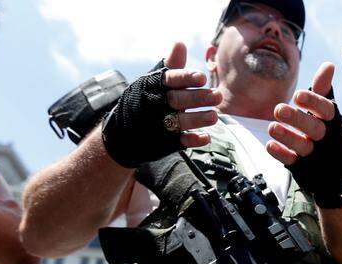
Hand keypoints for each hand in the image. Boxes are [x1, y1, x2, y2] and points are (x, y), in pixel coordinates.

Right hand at [101, 42, 220, 166]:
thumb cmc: (146, 98)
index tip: (202, 78)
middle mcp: (155, 104)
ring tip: (215, 116)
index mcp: (154, 87)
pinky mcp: (164, 141)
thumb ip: (171, 65)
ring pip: (180, 121)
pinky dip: (192, 140)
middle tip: (218, 96)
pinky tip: (206, 137)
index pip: (170, 80)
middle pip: (177, 100)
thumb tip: (180, 43)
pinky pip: (179, 142)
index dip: (186, 78)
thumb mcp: (154, 80)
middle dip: (198, 98)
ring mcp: (159, 124)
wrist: (123, 130)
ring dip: (198, 119)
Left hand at [268, 63, 341, 209]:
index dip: (313, 102)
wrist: (333, 169)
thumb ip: (323, 89)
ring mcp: (314, 154)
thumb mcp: (326, 111)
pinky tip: (270, 145)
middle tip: (278, 109)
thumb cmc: (326, 131)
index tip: (298, 95)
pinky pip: (292, 161)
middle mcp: (325, 138)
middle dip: (297, 119)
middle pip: (314, 128)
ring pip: (303, 146)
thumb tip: (329, 65)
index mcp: (332, 121)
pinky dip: (281, 154)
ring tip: (271, 127)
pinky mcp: (303, 167)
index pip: (326, 110)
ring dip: (287, 137)